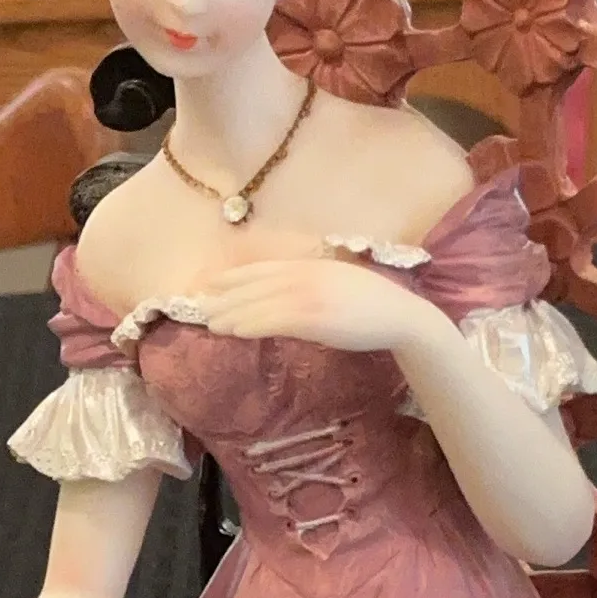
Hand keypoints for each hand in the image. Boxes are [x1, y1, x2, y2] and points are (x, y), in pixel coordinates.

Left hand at [198, 255, 443, 356]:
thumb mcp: (338, 283)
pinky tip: (233, 331)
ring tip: (207, 323)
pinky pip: (272, 320)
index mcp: (310, 266)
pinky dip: (249, 324)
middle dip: (224, 296)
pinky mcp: (312, 317)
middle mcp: (305, 275)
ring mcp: (308, 295)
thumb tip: (288, 297)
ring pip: (258, 304)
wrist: (400, 316)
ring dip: (230, 313)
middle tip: (197, 305)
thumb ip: (312, 285)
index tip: (212, 283)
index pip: (264, 269)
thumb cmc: (373, 305)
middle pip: (254, 285)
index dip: (234, 277)